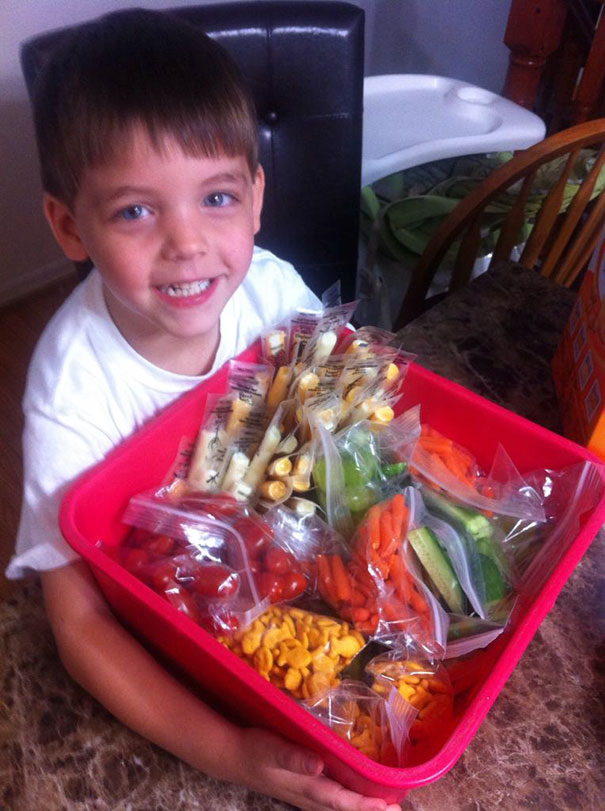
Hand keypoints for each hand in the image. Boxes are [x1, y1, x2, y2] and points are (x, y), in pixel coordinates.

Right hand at [236, 727, 401, 810]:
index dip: (364, 805)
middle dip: (370, 810)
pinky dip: (346, 800)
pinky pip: (330, 799)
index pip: (341, 800)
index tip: (386, 805)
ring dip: (360, 806)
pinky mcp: (303, 787)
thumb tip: (319, 765)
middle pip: (344, 808)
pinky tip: (354, 794)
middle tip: (397, 808)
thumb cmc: (255, 749)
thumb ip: (295, 757)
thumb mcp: (273, 749)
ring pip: (338, 805)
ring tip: (385, 806)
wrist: (234, 756)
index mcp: (307, 786)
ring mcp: (306, 794)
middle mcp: (310, 795)